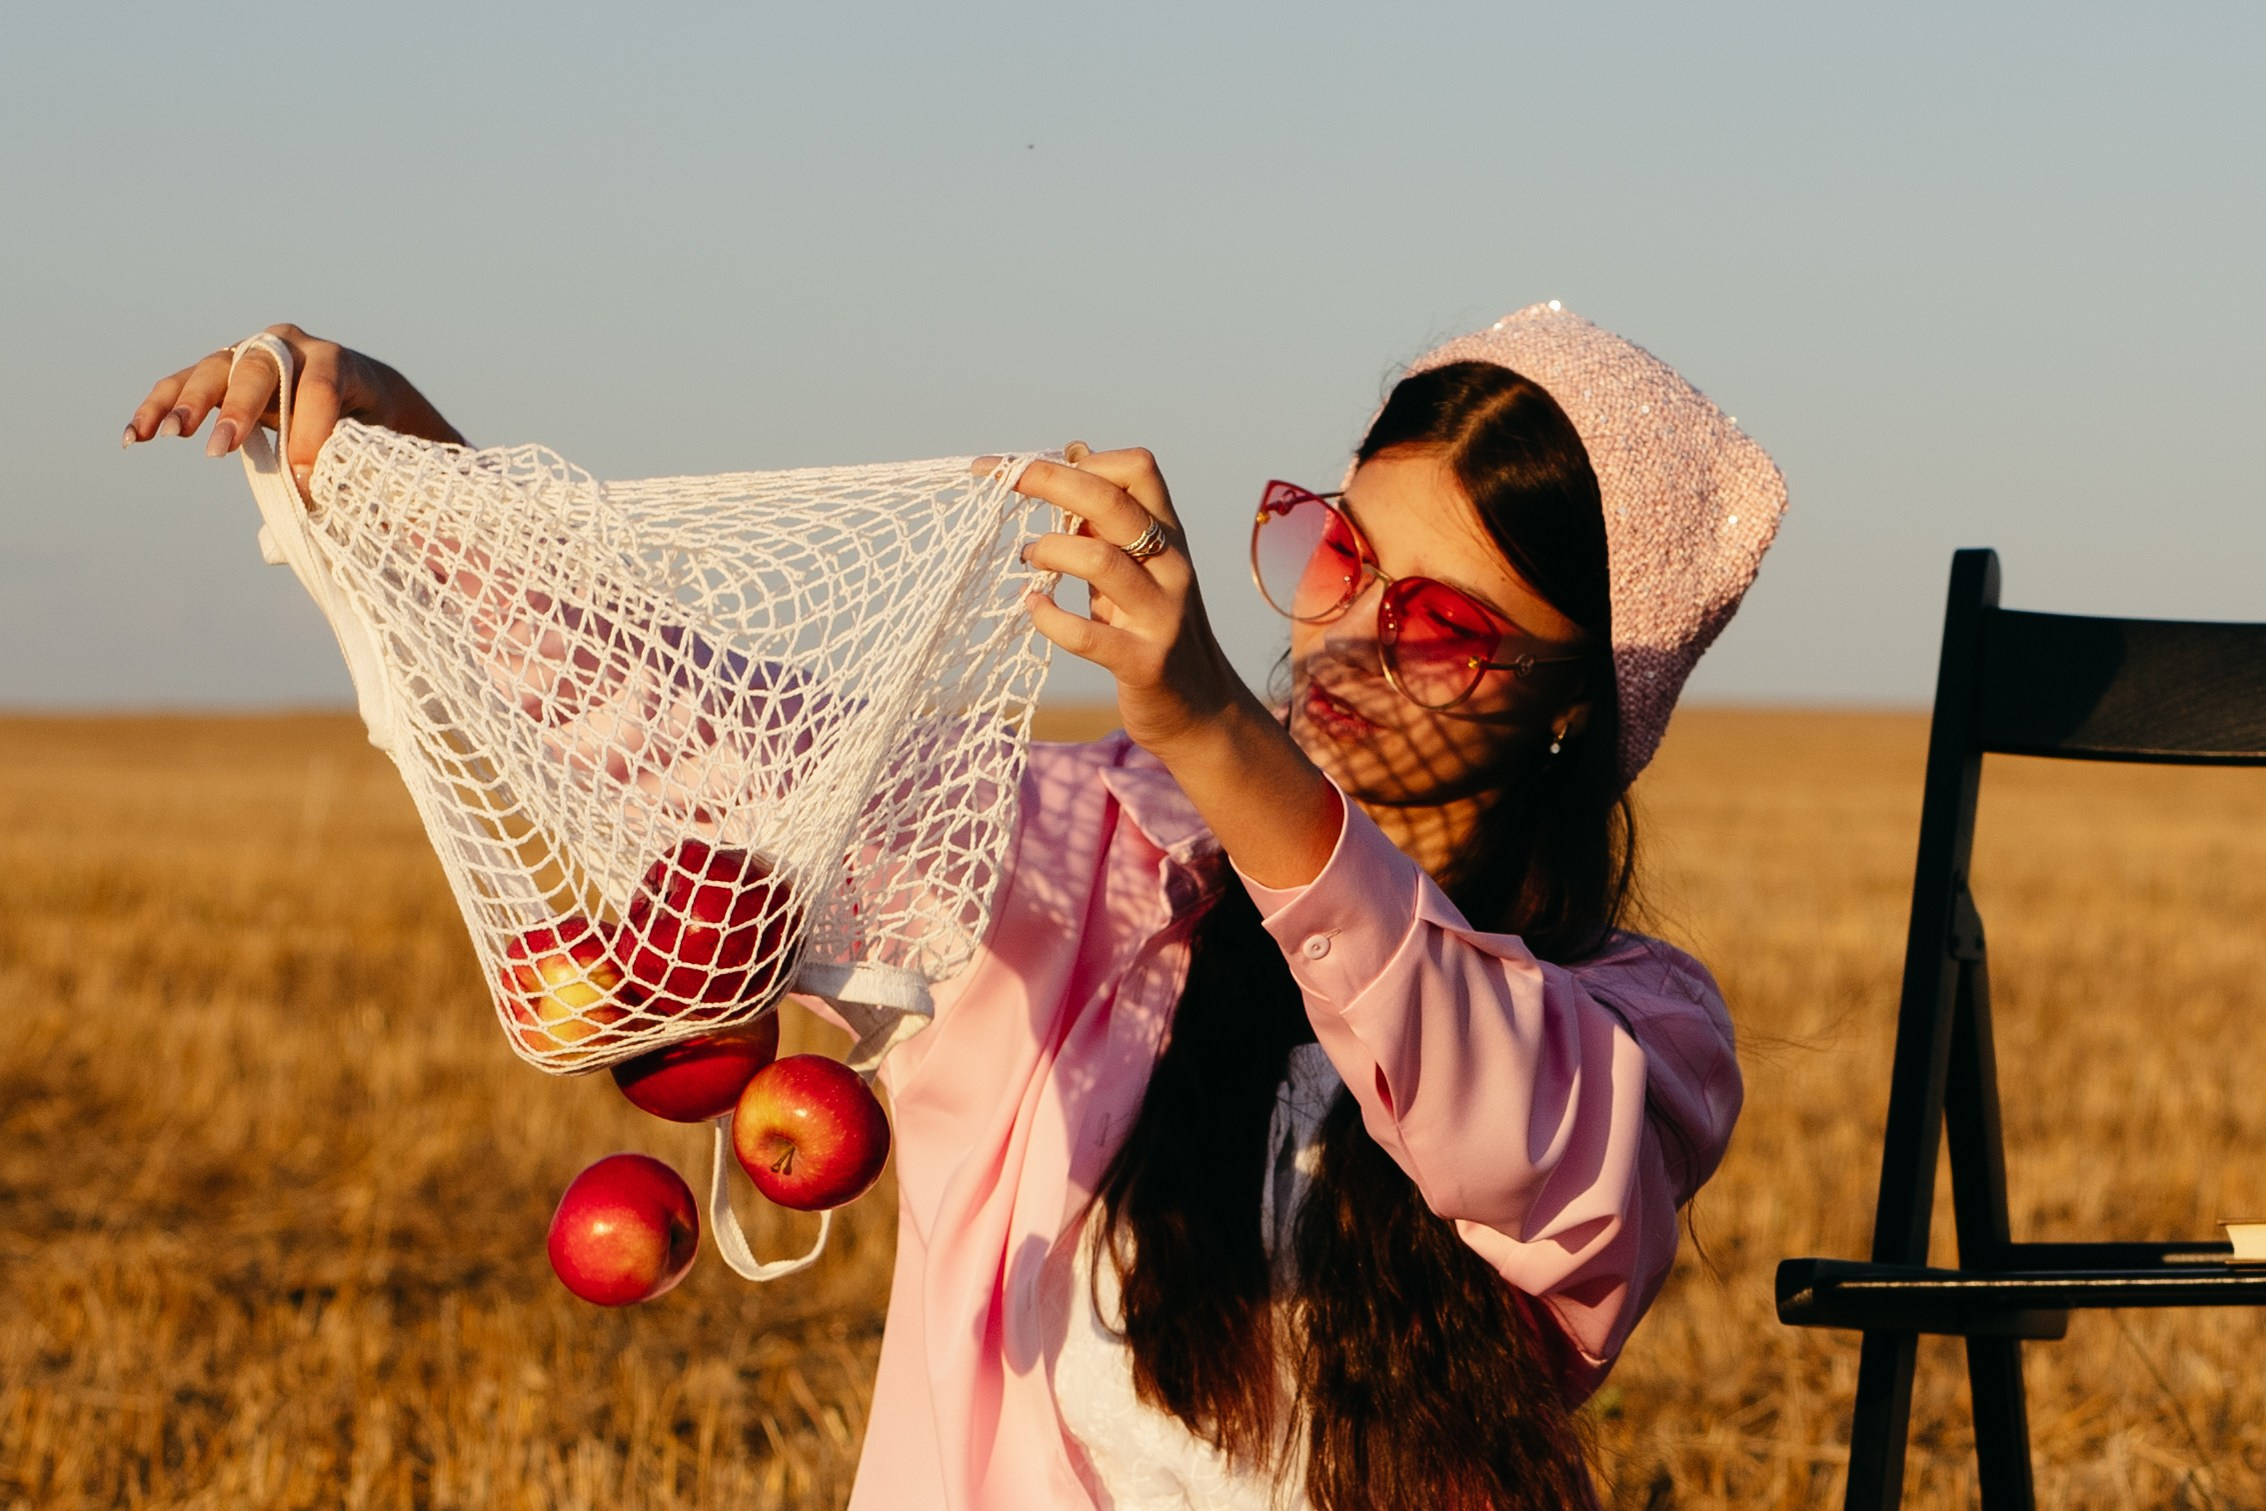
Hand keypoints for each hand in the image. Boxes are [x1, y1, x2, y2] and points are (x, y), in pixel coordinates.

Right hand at [122, 323, 464, 497]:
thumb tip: (421, 538)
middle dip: (242, 407)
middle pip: (261, 366)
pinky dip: (160, 405)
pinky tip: (134, 437)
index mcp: (346, 366)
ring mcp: (256, 356)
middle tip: (223, 449)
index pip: (324, 387)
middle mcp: (296, 348)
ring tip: (167, 436)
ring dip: (189, 401)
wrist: (375, 400)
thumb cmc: (397, 435)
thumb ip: (404, 483)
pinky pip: (186, 385)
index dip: (312, 429)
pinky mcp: (226, 376)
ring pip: (216, 369)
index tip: (305, 477)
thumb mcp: (409, 452)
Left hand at [1014, 445, 1254, 758]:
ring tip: (1028, 556)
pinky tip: (1034, 607)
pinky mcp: (1143, 662)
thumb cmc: (1152, 627)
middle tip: (1002, 482)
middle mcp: (1171, 566)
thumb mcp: (1138, 564)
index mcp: (1168, 535)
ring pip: (1102, 560)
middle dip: (1049, 482)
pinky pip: (1088, 635)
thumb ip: (1109, 518)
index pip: (1137, 468)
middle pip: (1112, 501)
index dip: (1082, 460)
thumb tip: (1075, 453)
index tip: (1032, 469)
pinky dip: (1050, 618)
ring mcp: (1161, 614)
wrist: (1201, 710)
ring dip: (1051, 549)